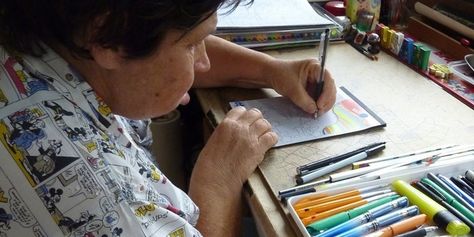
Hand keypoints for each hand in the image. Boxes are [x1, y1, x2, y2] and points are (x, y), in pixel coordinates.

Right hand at [189, 107, 276, 235]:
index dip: (245, 116)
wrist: (216, 181)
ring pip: (265, 124)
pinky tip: (268, 145)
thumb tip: (231, 134)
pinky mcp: (258, 149)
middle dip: (257, 120)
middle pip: (255, 114)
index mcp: (225, 124)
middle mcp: (239, 127)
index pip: (240, 110)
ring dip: (265, 129)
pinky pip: (271, 137)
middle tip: (257, 129)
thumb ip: (224, 134)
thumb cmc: (209, 166)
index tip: (246, 121)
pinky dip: (272, 140)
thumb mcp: (212, 143)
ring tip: (263, 137)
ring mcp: (250, 137)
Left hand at [265, 58, 336, 115]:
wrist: (271, 75)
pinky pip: (319, 98)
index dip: (326, 93)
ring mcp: (316, 82)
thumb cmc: (280, 74)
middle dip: (326, 101)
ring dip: (323, 104)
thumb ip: (303, 99)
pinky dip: (317, 105)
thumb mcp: (291, 87)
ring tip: (316, 113)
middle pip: (330, 88)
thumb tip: (313, 110)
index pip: (327, 79)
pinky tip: (314, 111)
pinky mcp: (312, 89)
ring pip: (326, 95)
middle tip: (319, 112)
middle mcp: (318, 74)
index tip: (320, 104)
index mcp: (315, 67)